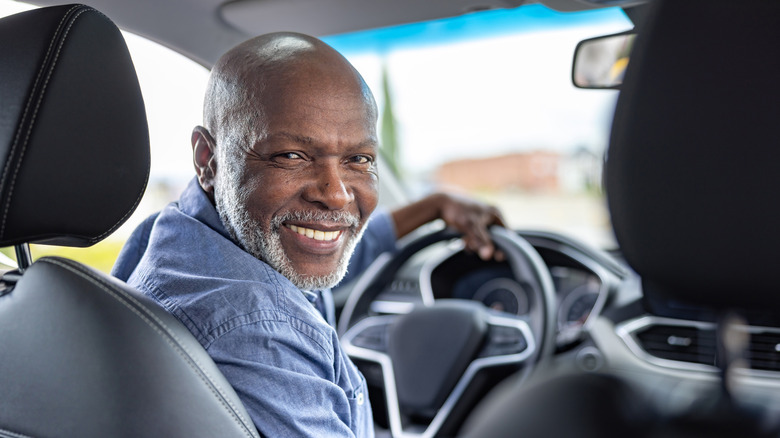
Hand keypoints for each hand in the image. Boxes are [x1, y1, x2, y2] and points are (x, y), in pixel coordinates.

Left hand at [391, 192, 506, 259]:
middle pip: (494, 237)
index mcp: (495, 213)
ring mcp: (482, 219)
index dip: (503, 246)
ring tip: (465, 242)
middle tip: (472, 247)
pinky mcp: (472, 222)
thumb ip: (481, 241)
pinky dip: (470, 240)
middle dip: (483, 245)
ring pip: (483, 238)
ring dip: (475, 244)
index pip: (506, 234)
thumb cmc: (458, 212)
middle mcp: (491, 215)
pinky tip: (462, 242)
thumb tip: (489, 255)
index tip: (498, 257)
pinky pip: (476, 236)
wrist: (440, 203)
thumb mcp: (471, 227)